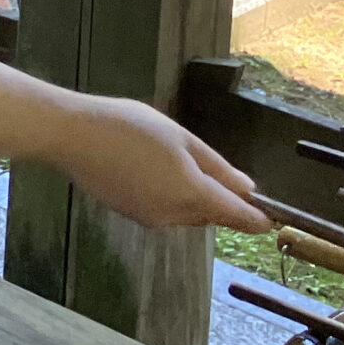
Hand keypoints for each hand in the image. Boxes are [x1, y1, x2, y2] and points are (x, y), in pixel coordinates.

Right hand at [58, 96, 270, 231]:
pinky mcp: (131, 214)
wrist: (70, 135)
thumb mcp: (178, 137)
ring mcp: (150, 218)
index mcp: (192, 194)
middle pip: (211, 215)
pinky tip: (150, 168)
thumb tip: (248, 189)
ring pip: (187, 213)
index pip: (237, 216)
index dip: (258, 218)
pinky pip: (163, 210)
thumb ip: (216, 166)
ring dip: (193, 197)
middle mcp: (174, 215)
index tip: (273, 216)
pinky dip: (168, 195)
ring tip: (174, 159)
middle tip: (215, 168)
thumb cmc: (127, 126)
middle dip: (220, 200)